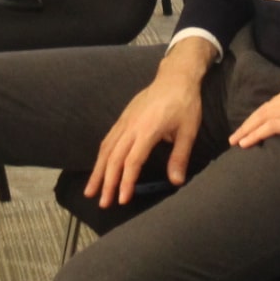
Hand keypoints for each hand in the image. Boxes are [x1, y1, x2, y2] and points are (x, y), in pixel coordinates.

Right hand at [85, 42, 209, 206]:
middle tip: (103, 203)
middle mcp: (131, 126)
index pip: (132, 161)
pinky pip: (108, 139)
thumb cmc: (185, 103)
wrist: (175, 77)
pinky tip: (99, 167)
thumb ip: (180, 157)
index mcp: (147, 130)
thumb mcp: (188, 131)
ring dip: (97, 171)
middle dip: (107, 182)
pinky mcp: (123, 118)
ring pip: (106, 149)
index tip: (122, 199)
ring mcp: (125, 121)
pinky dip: (101, 156)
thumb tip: (177, 182)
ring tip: (91, 190)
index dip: (126, 182)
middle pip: (114, 158)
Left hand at [229, 81, 279, 156]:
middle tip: (237, 135)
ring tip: (236, 141)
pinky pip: (269, 126)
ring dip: (247, 130)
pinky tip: (245, 143)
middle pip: (267, 107)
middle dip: (250, 122)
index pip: (277, 101)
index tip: (253, 125)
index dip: (262, 114)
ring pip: (264, 116)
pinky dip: (255, 134)